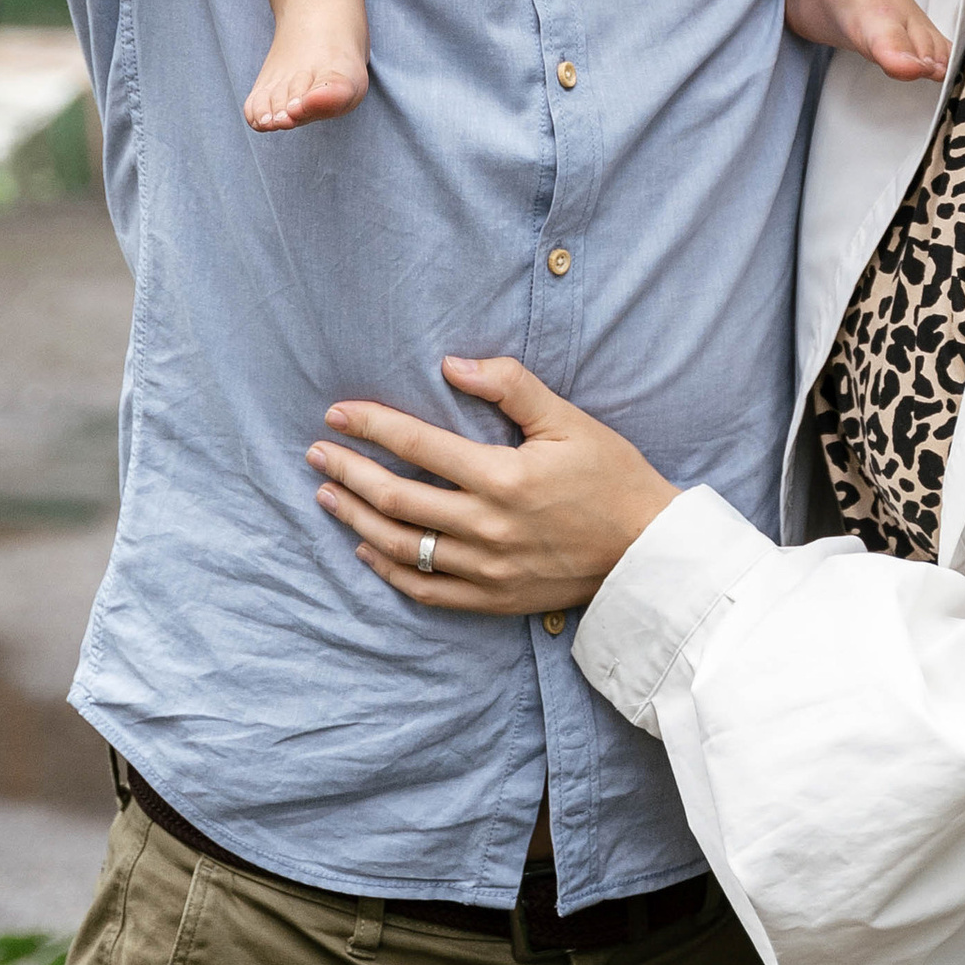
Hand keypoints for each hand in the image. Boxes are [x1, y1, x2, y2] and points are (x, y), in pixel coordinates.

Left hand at [312, 357, 677, 616]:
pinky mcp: (493, 599)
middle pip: (396, 499)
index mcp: (503, 477)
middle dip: (349, 471)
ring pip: (402, 546)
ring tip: (327, 494)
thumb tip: (452, 364)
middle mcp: (488, 527)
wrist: (649, 550)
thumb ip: (510, 386)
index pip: (418, 445)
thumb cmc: (613, 476)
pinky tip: (366, 549)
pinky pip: (427, 589)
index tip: (336, 413)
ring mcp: (487, 568)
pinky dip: (390, 570)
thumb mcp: (568, 420)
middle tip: (316, 452)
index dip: (371, 426)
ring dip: (356, 519)